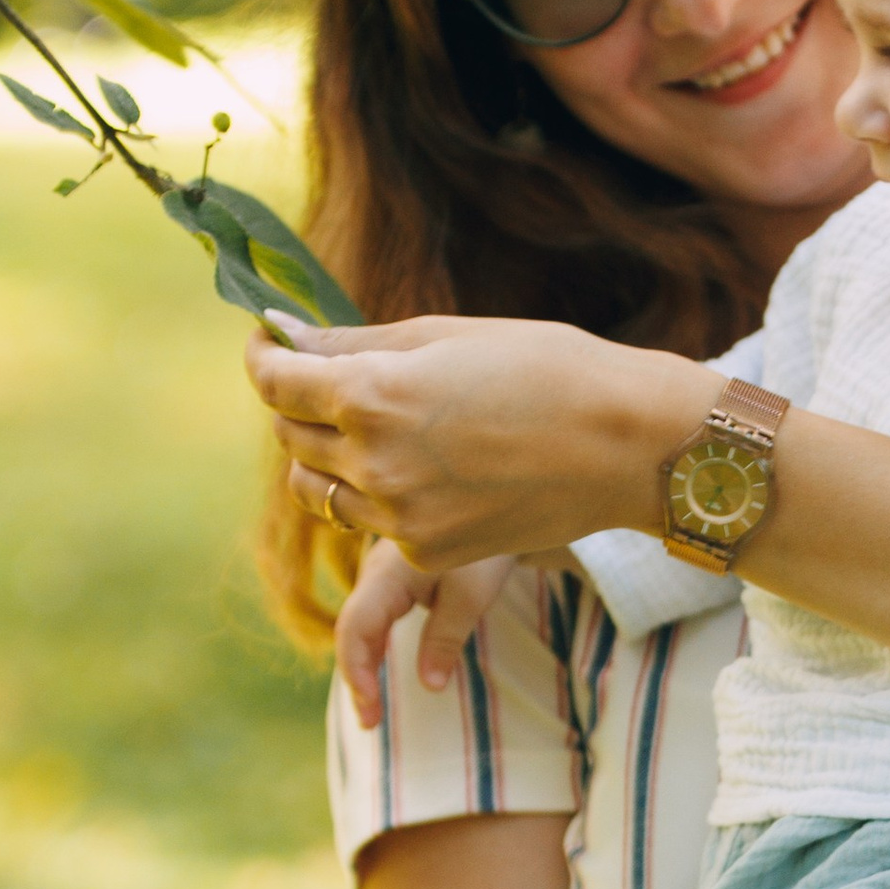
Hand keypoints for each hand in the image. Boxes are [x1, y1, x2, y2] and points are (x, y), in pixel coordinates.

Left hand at [250, 310, 712, 562]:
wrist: (625, 445)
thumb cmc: (546, 368)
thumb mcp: (445, 335)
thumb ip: (354, 343)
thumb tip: (284, 335)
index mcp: (372, 394)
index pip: (277, 382)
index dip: (264, 358)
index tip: (269, 346)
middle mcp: (373, 461)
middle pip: (291, 437)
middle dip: (299, 405)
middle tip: (333, 381)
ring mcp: (399, 516)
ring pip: (319, 490)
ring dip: (330, 457)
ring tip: (375, 430)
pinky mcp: (428, 553)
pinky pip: (372, 524)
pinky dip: (380, 496)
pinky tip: (426, 469)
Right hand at [336, 540, 517, 728]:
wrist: (488, 506)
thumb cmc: (484, 548)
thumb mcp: (471, 595)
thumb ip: (446, 638)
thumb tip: (430, 686)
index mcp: (388, 574)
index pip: (356, 627)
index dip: (357, 670)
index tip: (371, 710)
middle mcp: (374, 576)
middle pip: (351, 631)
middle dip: (357, 678)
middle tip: (371, 723)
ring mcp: (379, 579)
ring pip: (359, 628)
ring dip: (363, 668)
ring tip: (372, 712)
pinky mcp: (390, 583)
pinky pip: (372, 621)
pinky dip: (373, 653)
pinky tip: (378, 680)